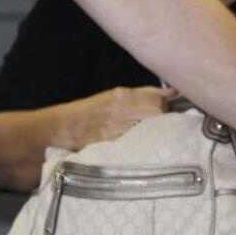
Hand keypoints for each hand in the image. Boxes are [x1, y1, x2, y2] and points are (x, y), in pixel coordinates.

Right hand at [56, 85, 176, 148]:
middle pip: (156, 112)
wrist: (64, 126)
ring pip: (148, 127)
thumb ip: (142, 94)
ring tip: (147, 128)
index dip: (166, 102)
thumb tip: (171, 92)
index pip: (156, 98)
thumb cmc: (92, 109)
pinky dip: (140, 138)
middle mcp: (120, 109)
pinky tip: (137, 138)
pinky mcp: (112, 142)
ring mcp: (116, 127)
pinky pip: (135, 140)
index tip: (168, 105)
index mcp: (121, 94)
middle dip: (163, 114)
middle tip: (161, 117)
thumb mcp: (114, 96)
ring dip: (153, 127)